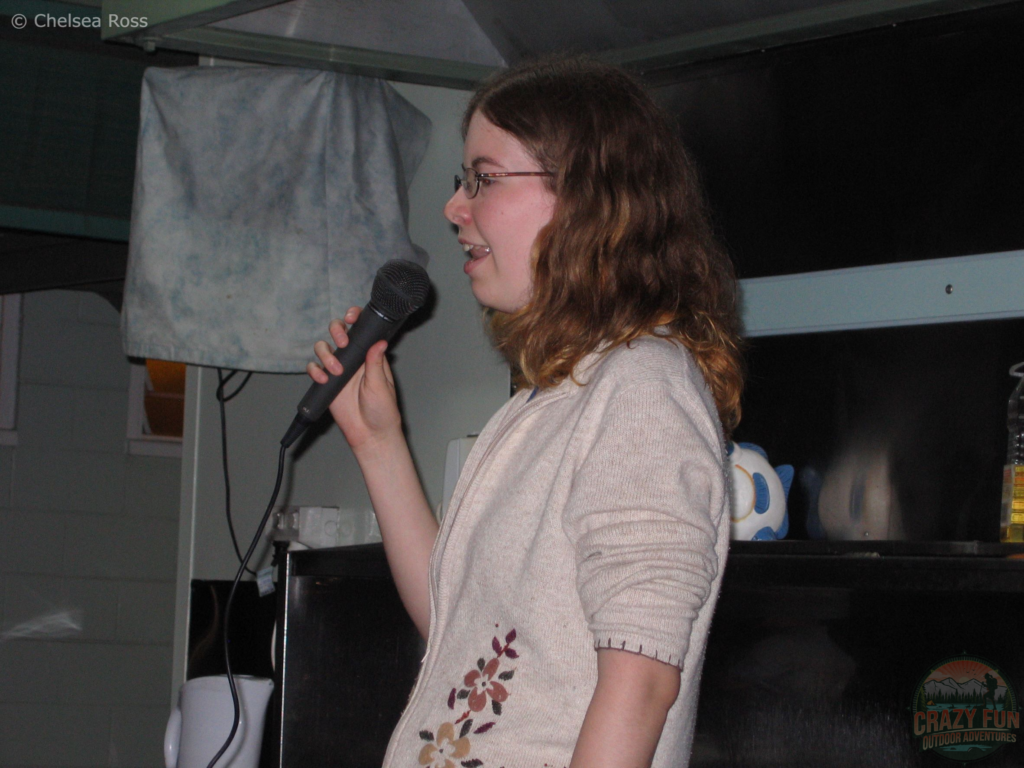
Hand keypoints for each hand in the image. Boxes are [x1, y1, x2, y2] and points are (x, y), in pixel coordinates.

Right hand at [306, 307, 401, 450]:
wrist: (370, 434)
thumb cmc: (382, 411)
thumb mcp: (381, 385)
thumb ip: (376, 364)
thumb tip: (379, 342)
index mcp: (369, 355)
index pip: (360, 330)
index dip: (353, 318)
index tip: (350, 317)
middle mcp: (353, 359)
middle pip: (338, 333)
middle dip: (336, 330)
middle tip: (342, 342)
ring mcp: (338, 369)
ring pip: (323, 348)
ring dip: (326, 354)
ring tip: (336, 370)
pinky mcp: (326, 382)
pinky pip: (314, 369)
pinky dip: (315, 370)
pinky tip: (324, 379)